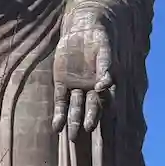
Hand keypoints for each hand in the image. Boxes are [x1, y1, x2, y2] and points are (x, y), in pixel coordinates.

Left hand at [52, 16, 113, 140]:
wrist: (82, 29)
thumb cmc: (98, 39)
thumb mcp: (104, 51)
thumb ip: (106, 67)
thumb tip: (105, 84)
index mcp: (105, 83)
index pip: (106, 99)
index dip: (105, 104)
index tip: (105, 108)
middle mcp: (92, 89)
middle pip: (91, 107)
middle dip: (89, 118)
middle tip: (87, 128)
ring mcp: (76, 88)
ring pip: (75, 108)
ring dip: (74, 121)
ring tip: (72, 136)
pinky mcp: (61, 84)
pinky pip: (60, 102)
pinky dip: (59, 115)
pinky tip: (57, 127)